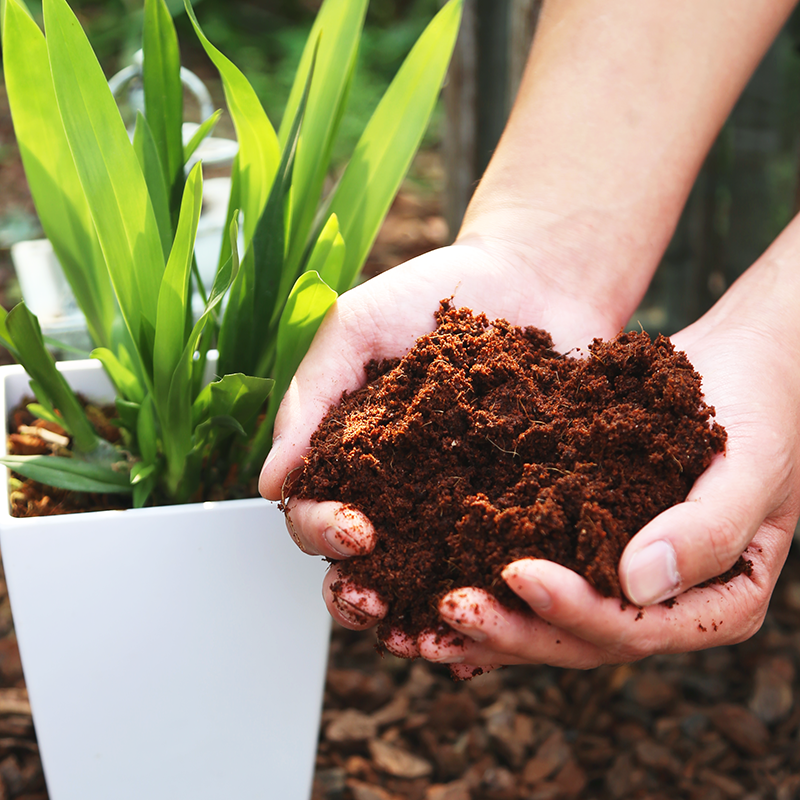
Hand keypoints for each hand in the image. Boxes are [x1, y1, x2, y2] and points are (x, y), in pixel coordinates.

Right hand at [259, 230, 636, 624]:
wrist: (532, 280)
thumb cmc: (432, 296)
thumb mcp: (355, 329)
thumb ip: (310, 396)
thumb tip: (269, 484)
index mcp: (350, 458)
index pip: (316, 515)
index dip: (323, 532)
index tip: (356, 528)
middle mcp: (397, 493)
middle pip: (361, 567)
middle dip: (358, 595)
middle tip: (376, 601)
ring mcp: (456, 506)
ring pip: (424, 584)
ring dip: (415, 621)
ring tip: (429, 638)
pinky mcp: (517, 510)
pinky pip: (498, 568)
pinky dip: (490, 605)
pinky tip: (493, 631)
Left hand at [399, 228, 799, 673]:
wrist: (741, 368)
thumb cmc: (760, 411)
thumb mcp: (750, 465)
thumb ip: (707, 530)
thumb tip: (637, 584)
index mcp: (712, 603)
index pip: (635, 629)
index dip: (574, 611)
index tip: (516, 571)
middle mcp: (661, 605)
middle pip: (579, 640)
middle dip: (511, 630)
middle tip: (448, 606)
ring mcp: (619, 580)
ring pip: (546, 620)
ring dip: (484, 624)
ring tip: (415, 623)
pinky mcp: (584, 545)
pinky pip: (532, 574)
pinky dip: (483, 581)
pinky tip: (430, 582)